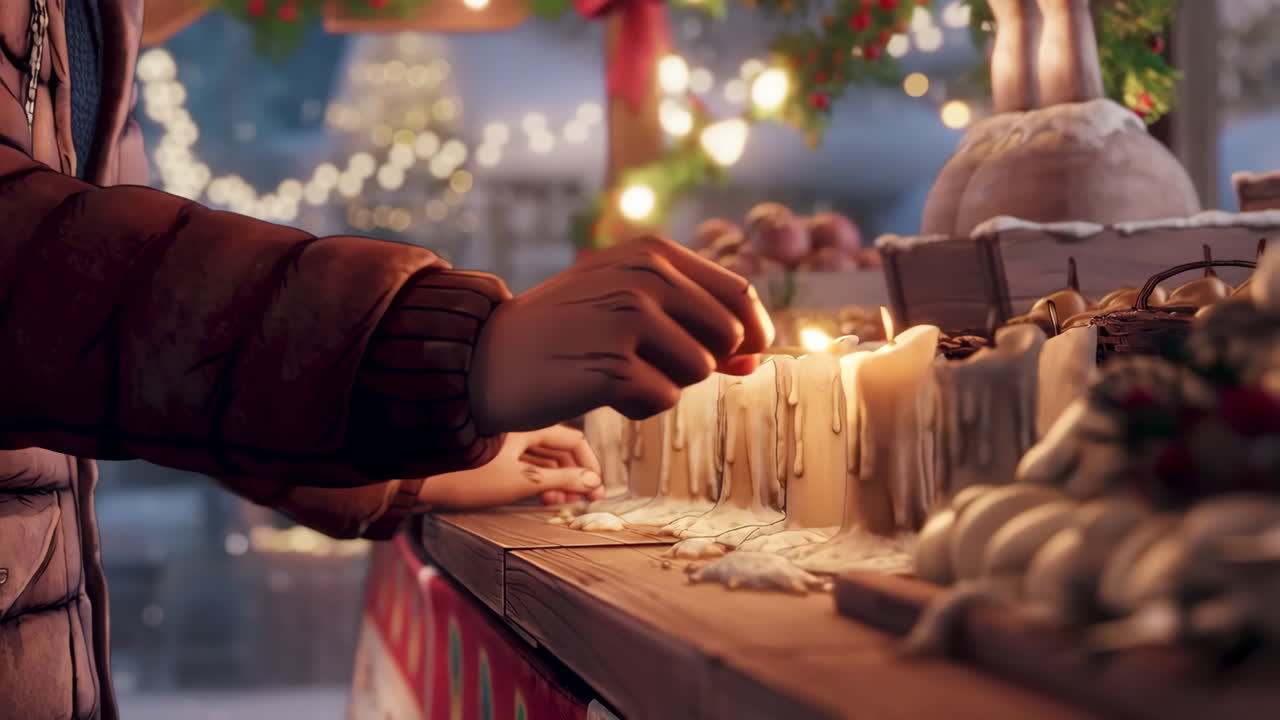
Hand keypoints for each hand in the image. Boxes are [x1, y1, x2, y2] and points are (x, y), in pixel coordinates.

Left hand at [416, 425, 603, 509]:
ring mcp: (505, 444)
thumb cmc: (469, 477)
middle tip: (583, 501)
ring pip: (543, 459)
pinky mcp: (492, 459)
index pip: (574, 440)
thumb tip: (592, 482)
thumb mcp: (522, 481)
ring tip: (560, 503)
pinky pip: (526, 466)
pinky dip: (538, 481)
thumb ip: (561, 479)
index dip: (589, 465)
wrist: (420, 481)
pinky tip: (540, 498)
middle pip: (560, 449)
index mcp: (528, 426)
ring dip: (557, 480)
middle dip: (574, 474)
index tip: (597, 490)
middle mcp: (518, 430)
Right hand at [469, 236, 773, 433]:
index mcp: (652, 253)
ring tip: (617, 373)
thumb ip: (693, 327)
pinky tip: (598, 391)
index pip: (739, 293)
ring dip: (667, 384)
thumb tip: (756, 359)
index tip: (745, 357)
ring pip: (701, 371)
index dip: (754, 332)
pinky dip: (638, 406)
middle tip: (652, 365)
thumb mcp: (630, 311)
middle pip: (730, 337)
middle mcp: (645, 276)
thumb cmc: (567, 334)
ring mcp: (629, 318)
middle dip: (704, 363)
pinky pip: (664, 399)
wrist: (487, 358)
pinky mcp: (613, 364)